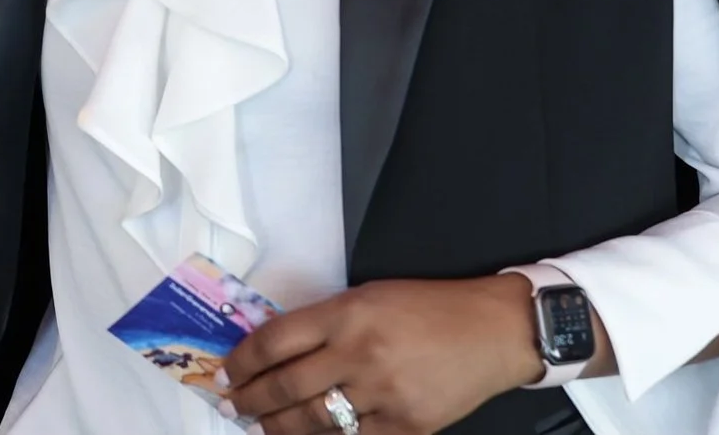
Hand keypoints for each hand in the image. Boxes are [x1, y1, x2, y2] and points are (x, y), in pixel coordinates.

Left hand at [221, 276, 543, 434]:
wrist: (493, 331)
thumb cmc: (428, 308)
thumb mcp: (368, 297)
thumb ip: (322, 322)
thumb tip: (274, 349)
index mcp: (347, 314)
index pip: (275, 341)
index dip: (242, 360)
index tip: (225, 372)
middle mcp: (360, 354)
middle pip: (287, 386)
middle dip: (251, 399)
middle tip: (232, 404)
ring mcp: (384, 394)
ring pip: (314, 421)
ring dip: (278, 426)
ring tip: (261, 426)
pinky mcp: (408, 426)